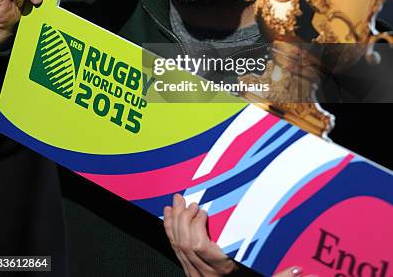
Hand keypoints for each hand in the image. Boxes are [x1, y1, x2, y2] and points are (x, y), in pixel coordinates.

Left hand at [164, 194, 317, 276]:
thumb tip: (301, 270)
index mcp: (220, 274)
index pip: (200, 248)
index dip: (197, 227)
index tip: (202, 211)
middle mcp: (203, 275)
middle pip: (184, 244)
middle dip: (182, 219)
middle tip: (183, 199)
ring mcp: (194, 275)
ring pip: (176, 247)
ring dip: (173, 223)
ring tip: (172, 203)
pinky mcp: (190, 273)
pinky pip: (175, 251)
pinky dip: (169, 232)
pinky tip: (167, 219)